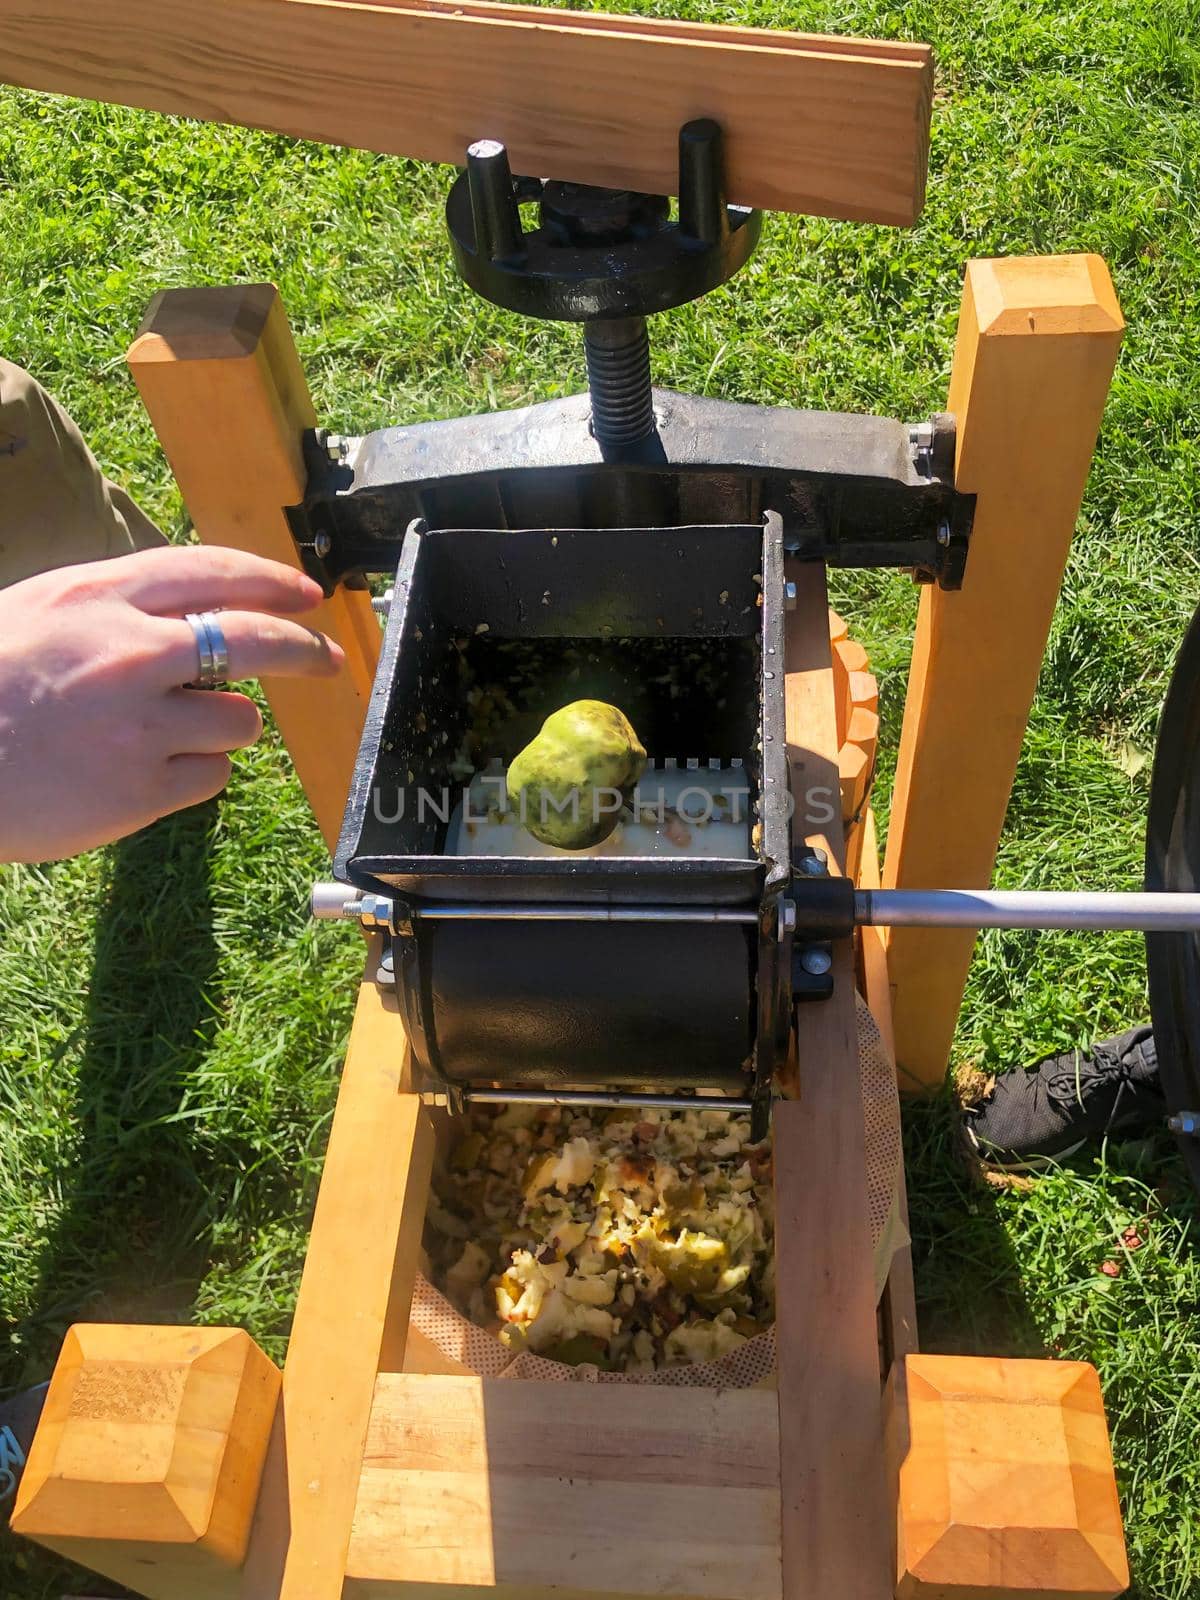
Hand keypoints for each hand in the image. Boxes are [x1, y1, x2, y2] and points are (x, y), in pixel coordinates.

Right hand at [0, 546, 345, 862]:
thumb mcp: (41, 613)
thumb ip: (119, 608)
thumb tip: (202, 614)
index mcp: (100, 596)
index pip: (215, 572)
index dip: (274, 581)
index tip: (308, 592)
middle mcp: (133, 652)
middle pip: (258, 640)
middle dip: (306, 648)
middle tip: (329, 657)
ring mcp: (142, 723)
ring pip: (238, 719)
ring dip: (215, 727)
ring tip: (146, 737)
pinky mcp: (144, 788)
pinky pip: (212, 776)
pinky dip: (191, 776)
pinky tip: (135, 774)